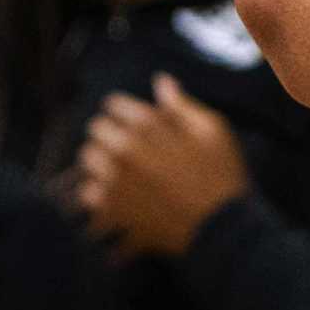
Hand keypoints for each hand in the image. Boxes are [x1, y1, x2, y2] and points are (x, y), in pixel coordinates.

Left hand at [75, 73, 251, 256]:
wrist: (222, 228)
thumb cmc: (222, 176)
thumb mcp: (214, 131)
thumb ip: (183, 105)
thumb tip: (162, 82)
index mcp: (149, 126)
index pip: (114, 105)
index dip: (125, 111)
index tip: (133, 121)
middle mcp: (125, 150)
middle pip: (96, 129)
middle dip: (110, 134)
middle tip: (128, 146)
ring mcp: (115, 181)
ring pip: (87, 160)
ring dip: (100, 161)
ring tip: (119, 169)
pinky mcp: (112, 209)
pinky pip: (88, 193)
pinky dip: (99, 192)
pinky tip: (118, 194)